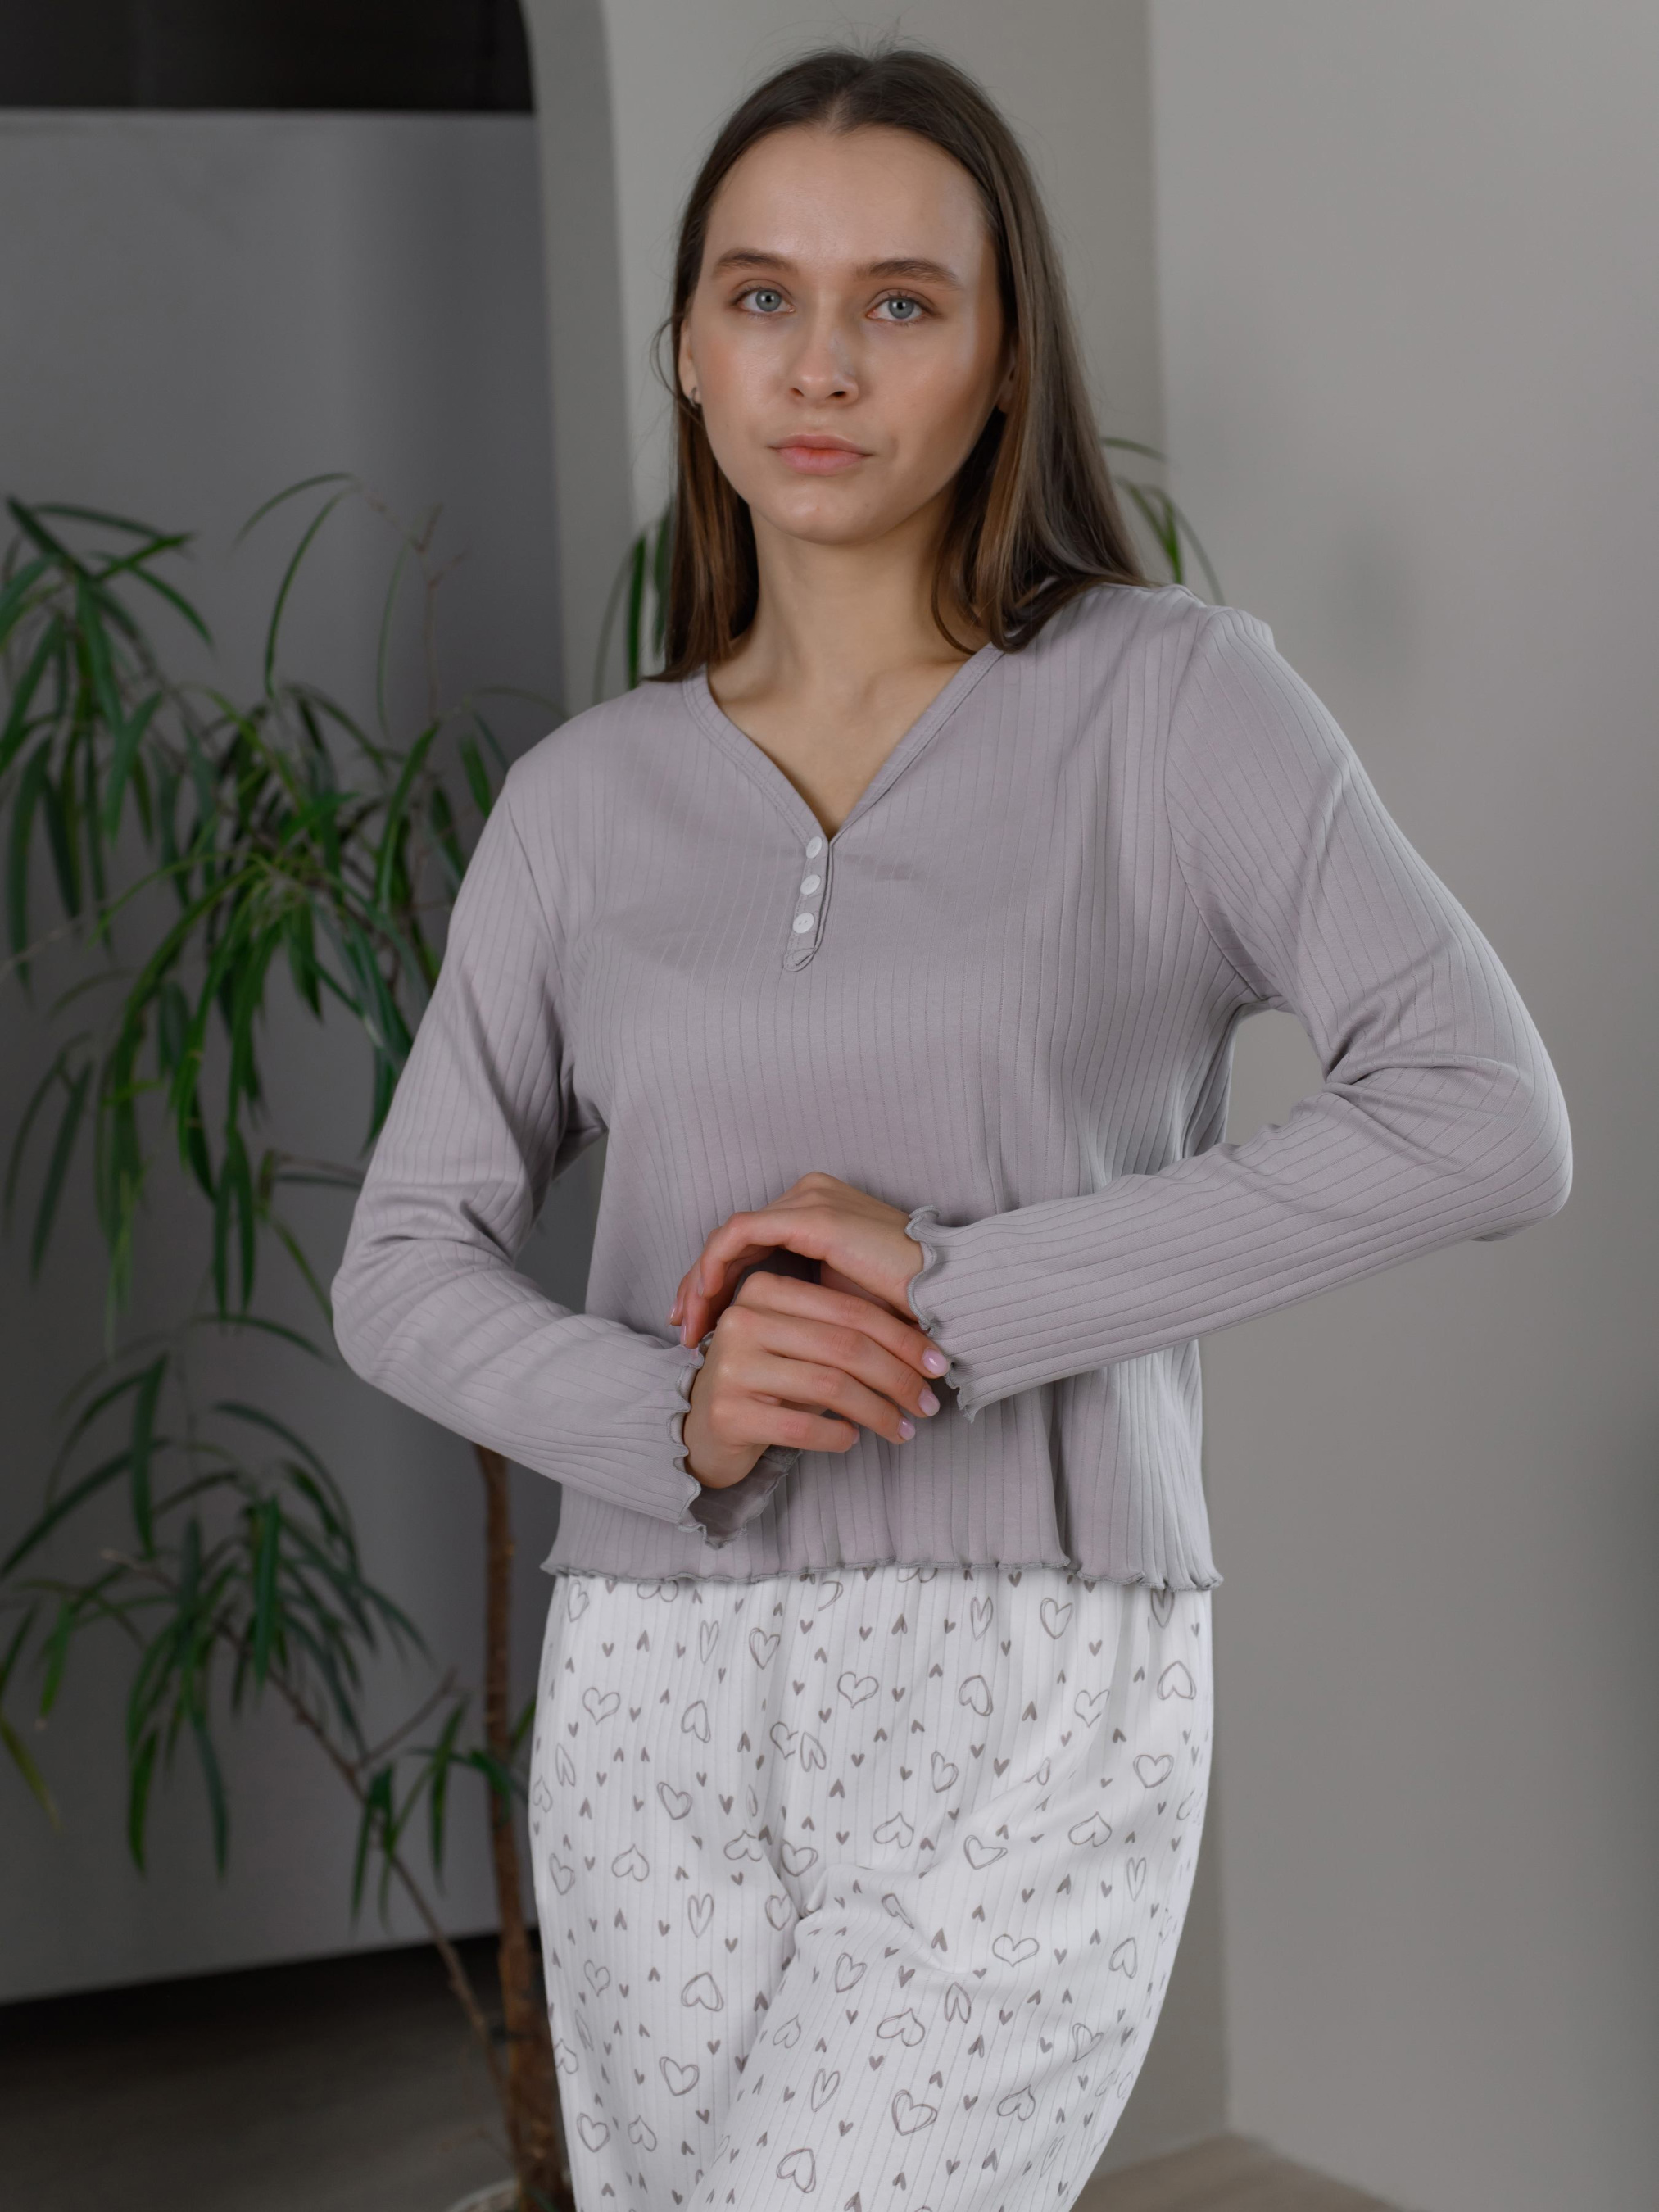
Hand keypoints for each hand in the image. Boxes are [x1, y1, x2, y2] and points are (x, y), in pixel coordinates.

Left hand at [670, 1172, 930, 1348]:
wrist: (945, 1292)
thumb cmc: (902, 1304)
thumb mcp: (835, 1300)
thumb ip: (799, 1296)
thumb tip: (760, 1324)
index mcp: (818, 1208)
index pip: (750, 1243)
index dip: (717, 1281)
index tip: (701, 1323)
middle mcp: (809, 1193)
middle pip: (735, 1239)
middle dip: (700, 1284)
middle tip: (682, 1327)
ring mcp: (809, 1199)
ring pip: (730, 1236)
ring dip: (701, 1281)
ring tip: (690, 1324)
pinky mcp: (810, 1215)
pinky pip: (741, 1234)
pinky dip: (716, 1265)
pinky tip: (707, 1299)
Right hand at [680, 1260, 948, 1490]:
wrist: (705, 1425)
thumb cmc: (771, 1379)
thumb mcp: (802, 1344)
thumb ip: (845, 1332)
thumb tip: (928, 1348)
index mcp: (762, 1289)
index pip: (850, 1311)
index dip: (902, 1340)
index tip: (937, 1366)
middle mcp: (742, 1320)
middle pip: (845, 1347)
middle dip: (898, 1378)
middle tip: (928, 1404)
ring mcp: (731, 1367)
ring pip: (830, 1387)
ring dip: (878, 1412)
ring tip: (902, 1428)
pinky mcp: (728, 1413)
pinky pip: (803, 1426)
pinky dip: (838, 1436)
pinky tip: (852, 1439)